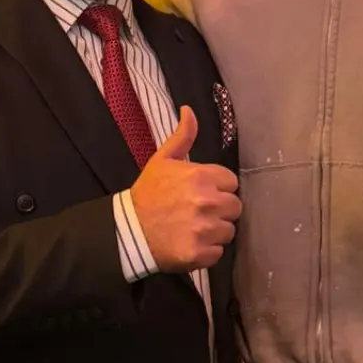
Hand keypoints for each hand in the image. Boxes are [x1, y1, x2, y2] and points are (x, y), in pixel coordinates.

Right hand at [132, 108, 241, 272]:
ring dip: (215, 232)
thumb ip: (182, 136)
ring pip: (229, 231)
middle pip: (235, 208)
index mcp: (201, 176)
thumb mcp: (162, 160)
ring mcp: (205, 229)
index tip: (202, 194)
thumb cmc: (148, 193)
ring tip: (193, 229)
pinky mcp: (200, 253)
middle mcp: (207, 202)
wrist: (128, 230)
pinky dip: (207, 251)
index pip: (231, 183)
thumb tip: (189, 110)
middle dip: (220, 210)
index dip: (218, 188)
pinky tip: (190, 243)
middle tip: (198, 213)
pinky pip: (218, 252)